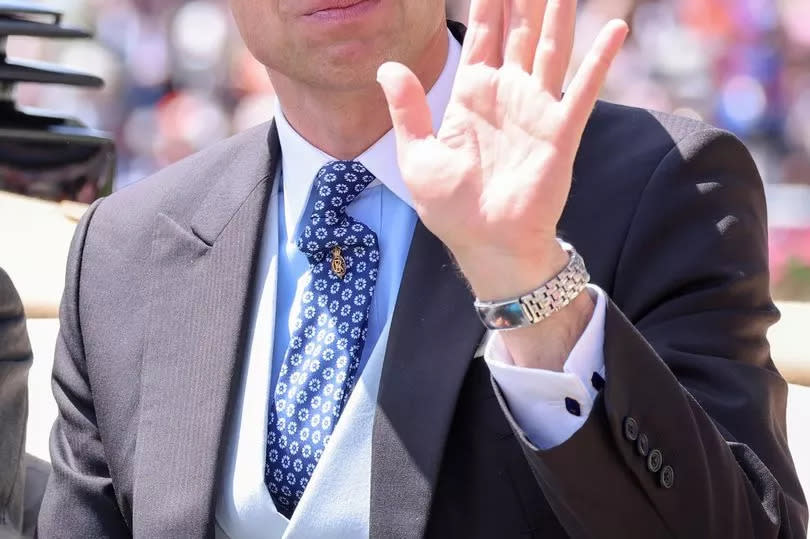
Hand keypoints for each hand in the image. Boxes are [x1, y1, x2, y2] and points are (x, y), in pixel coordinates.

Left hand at [377, 0, 627, 301]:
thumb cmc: (451, 208)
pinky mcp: (561, 131)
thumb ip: (406, 109)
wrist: (487, 245)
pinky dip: (599, 59)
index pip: (483, 34)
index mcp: (473, 95)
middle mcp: (508, 94)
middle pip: (519, 29)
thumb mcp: (417, 156)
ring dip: (558, 10)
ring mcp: (537, 109)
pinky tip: (613, 28)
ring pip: (551, 46)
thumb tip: (388, 66)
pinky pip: (584, 88)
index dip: (488, 0)